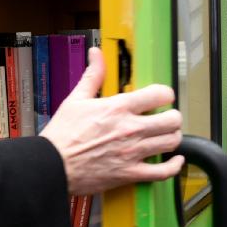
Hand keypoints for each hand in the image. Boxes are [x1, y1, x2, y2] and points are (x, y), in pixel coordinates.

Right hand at [40, 47, 183, 194]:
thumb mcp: (76, 99)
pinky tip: (174, 160)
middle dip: (172, 117)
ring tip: (166, 135)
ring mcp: (133, 152)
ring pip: (171, 142)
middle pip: (172, 119)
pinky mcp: (130, 173)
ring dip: (173, 137)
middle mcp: (131, 129)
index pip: (159, 94)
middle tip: (167, 118)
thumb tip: (96, 54)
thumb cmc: (62, 134)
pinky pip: (163, 172)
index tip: (162, 97)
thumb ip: (93, 75)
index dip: (166, 94)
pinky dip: (173, 166)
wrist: (52, 165)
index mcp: (119, 108)